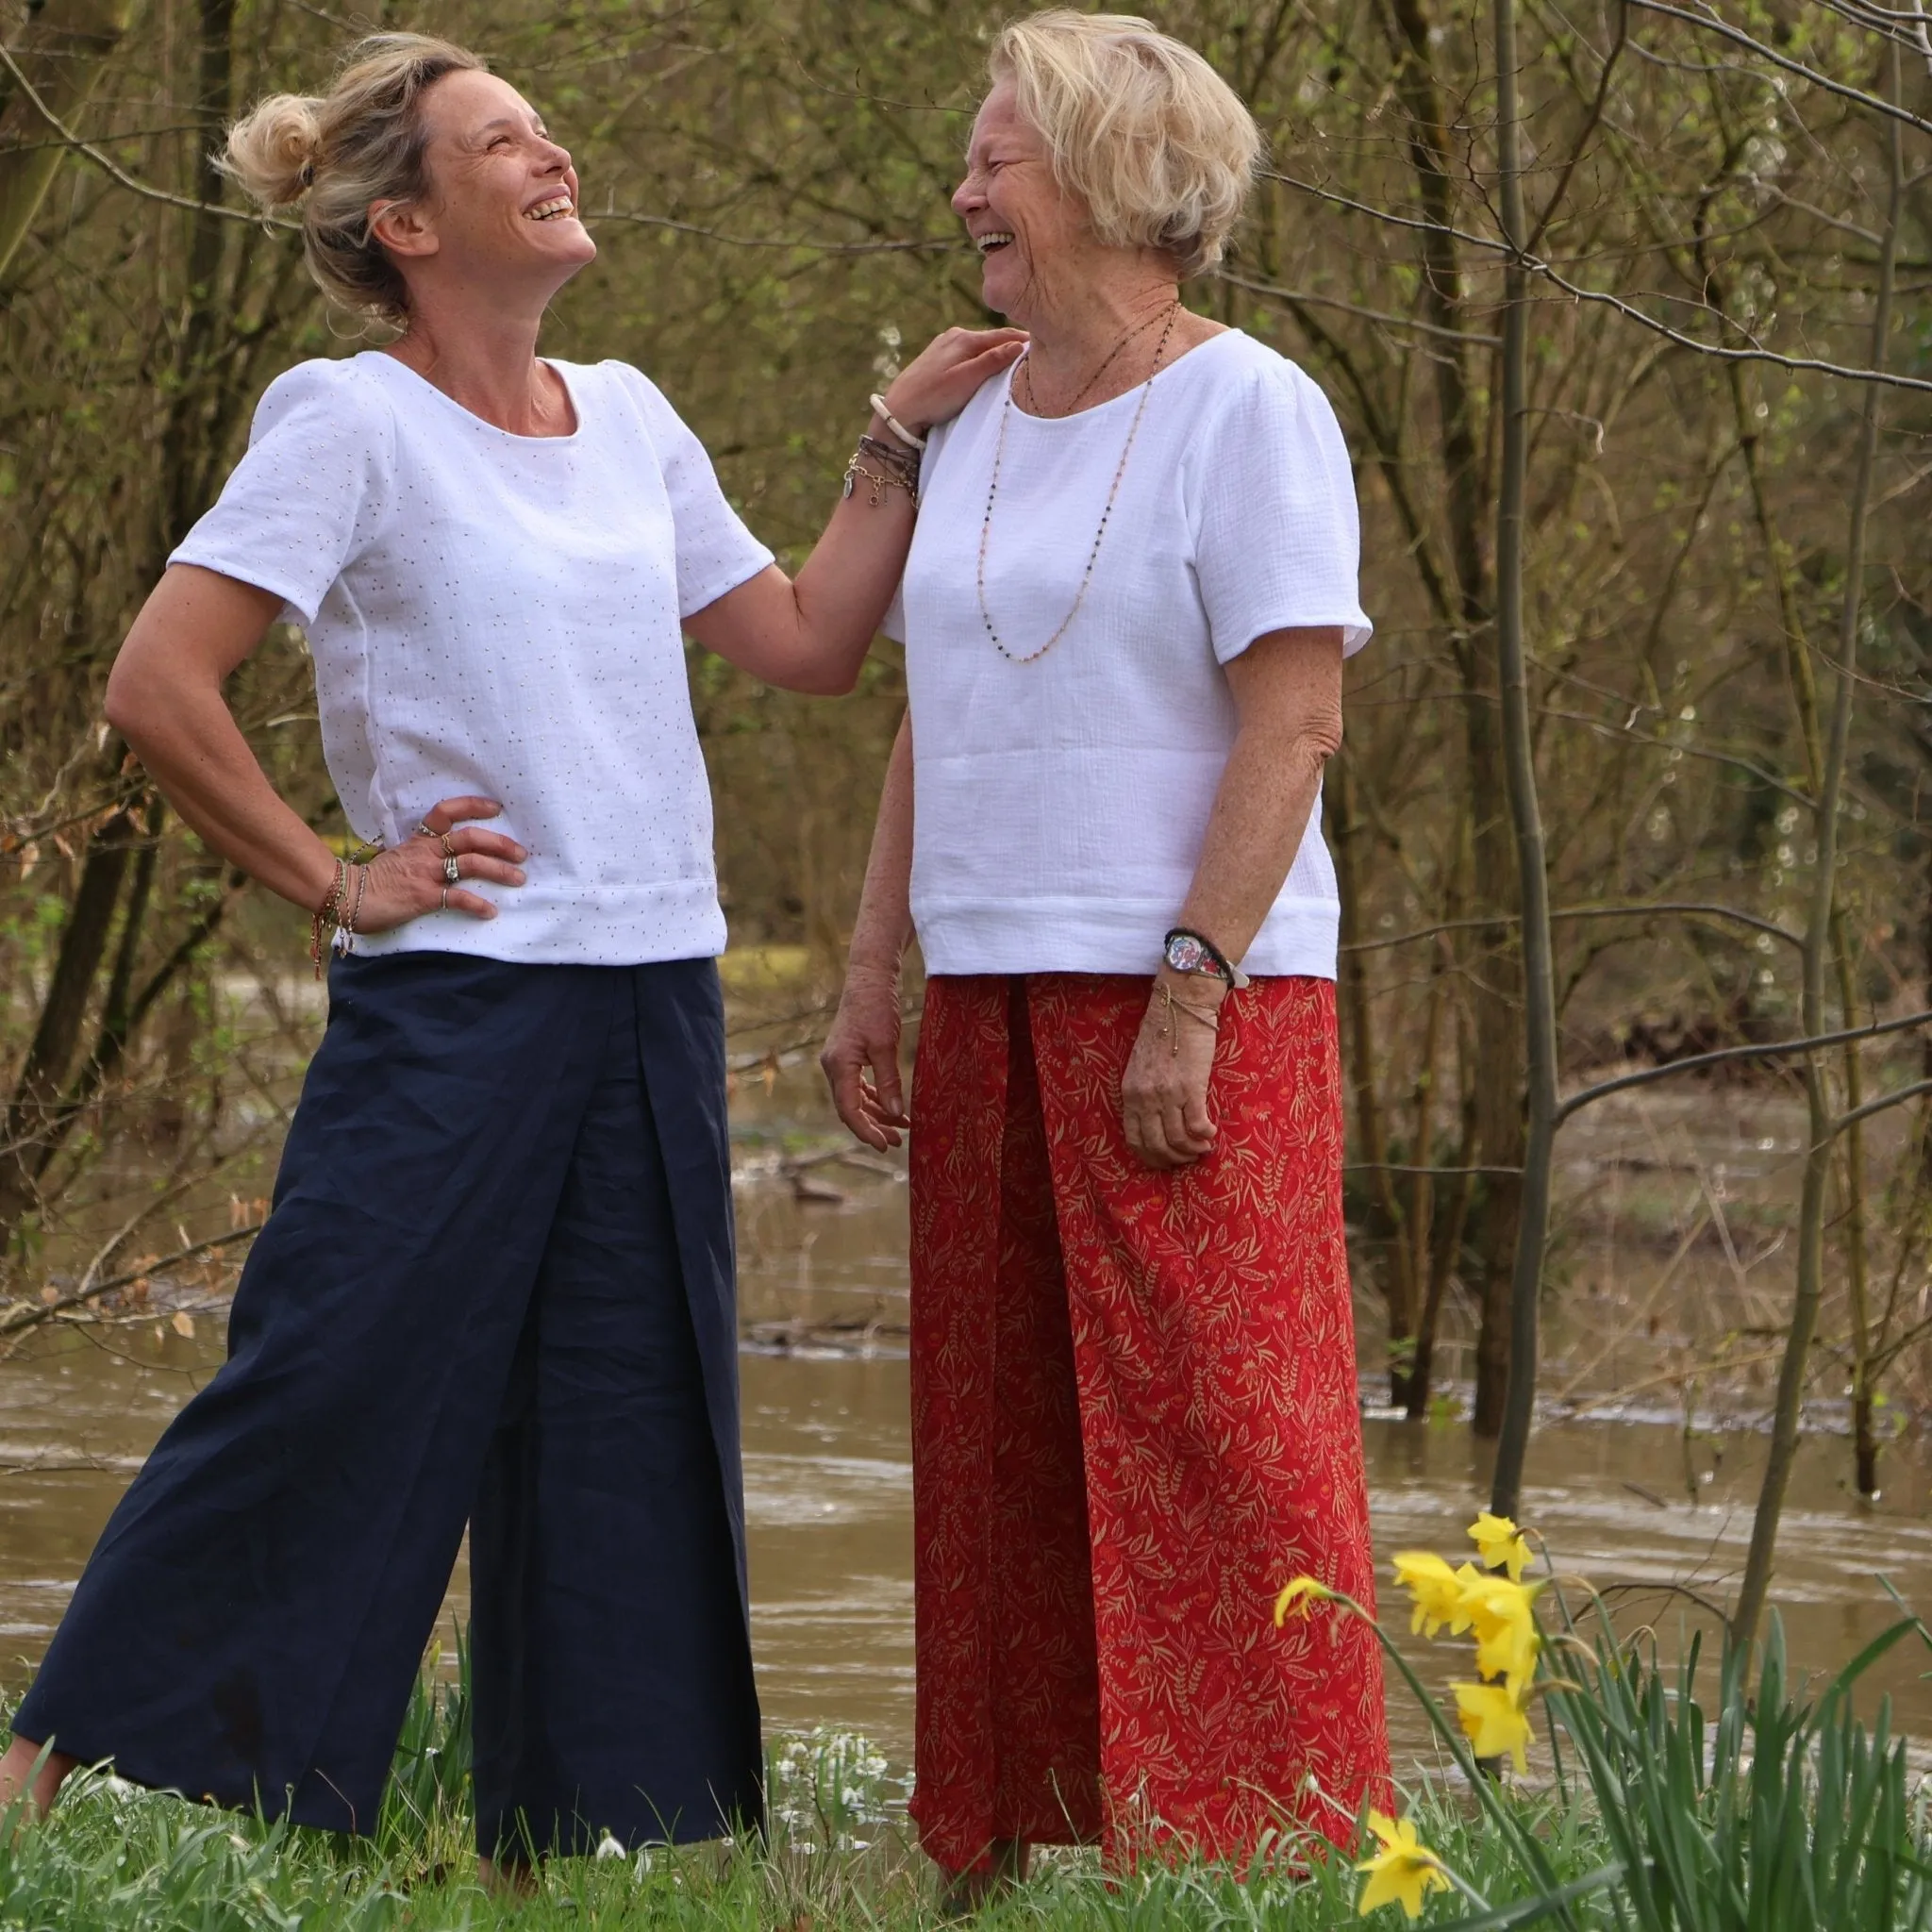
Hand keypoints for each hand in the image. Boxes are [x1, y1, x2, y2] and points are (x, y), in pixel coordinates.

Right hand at [348, 796, 527, 933]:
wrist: (346, 896)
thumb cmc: (372, 880)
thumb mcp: (397, 857)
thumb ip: (419, 853)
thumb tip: (441, 854)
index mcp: (418, 840)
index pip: (446, 812)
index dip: (472, 806)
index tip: (496, 807)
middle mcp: (425, 852)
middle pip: (470, 838)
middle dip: (500, 843)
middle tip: (521, 853)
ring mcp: (426, 873)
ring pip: (471, 863)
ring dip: (499, 871)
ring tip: (518, 878)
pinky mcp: (424, 897)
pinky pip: (457, 898)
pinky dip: (477, 905)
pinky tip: (490, 911)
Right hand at [821, 966, 910, 1149]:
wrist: (869, 978)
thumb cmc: (876, 1007)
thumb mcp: (885, 1045)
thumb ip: (889, 1081)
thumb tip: (895, 1114)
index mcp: (838, 1065)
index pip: (848, 1110)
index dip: (866, 1131)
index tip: (885, 1146)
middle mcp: (834, 1067)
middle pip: (851, 1108)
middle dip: (874, 1127)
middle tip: (898, 1142)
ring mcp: (840, 1063)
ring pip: (856, 1099)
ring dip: (877, 1114)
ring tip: (902, 1129)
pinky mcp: (849, 1057)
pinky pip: (859, 1086)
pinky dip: (876, 1098)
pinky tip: (893, 1108)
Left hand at [883, 326, 1027, 436]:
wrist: (899, 410)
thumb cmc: (933, 397)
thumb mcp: (968, 379)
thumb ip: (993, 360)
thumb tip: (1020, 345)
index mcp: (964, 338)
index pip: (1004, 335)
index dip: (1025, 341)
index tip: (1045, 345)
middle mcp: (954, 336)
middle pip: (993, 339)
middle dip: (1013, 346)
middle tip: (1037, 354)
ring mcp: (945, 346)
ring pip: (980, 347)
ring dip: (998, 353)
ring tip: (1016, 361)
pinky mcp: (937, 359)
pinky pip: (968, 355)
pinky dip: (982, 359)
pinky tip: (987, 368)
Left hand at [1121, 976, 1224, 1168]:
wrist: (1180, 1007)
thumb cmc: (1163, 1035)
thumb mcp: (1139, 1067)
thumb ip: (1143, 1094)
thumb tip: (1156, 1121)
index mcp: (1130, 1093)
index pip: (1134, 1140)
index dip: (1151, 1158)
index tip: (1166, 1161)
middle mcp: (1145, 1097)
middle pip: (1157, 1146)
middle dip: (1174, 1160)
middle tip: (1189, 1159)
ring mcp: (1167, 1094)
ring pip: (1178, 1140)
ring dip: (1193, 1151)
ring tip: (1204, 1148)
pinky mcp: (1191, 1087)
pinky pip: (1197, 1126)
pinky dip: (1206, 1136)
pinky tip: (1211, 1133)